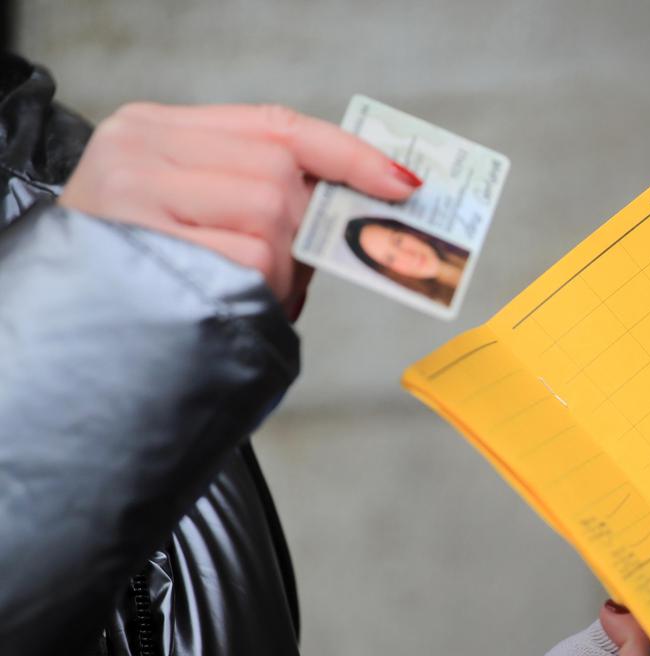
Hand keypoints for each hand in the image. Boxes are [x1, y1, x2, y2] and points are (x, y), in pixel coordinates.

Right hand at [59, 103, 422, 318]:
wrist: (56, 345)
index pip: (276, 126)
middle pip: (280, 175)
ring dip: (278, 270)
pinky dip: (259, 292)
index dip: (347, 154)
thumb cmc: (142, 285)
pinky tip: (224, 304)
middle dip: (300, 233)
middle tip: (276, 274)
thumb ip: (260, 197)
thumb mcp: (190, 218)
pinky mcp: (145, 242)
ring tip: (238, 294)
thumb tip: (361, 207)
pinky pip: (249, 261)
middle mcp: (140, 149)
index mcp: (155, 130)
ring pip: (270, 215)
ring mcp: (135, 191)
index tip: (402, 183)